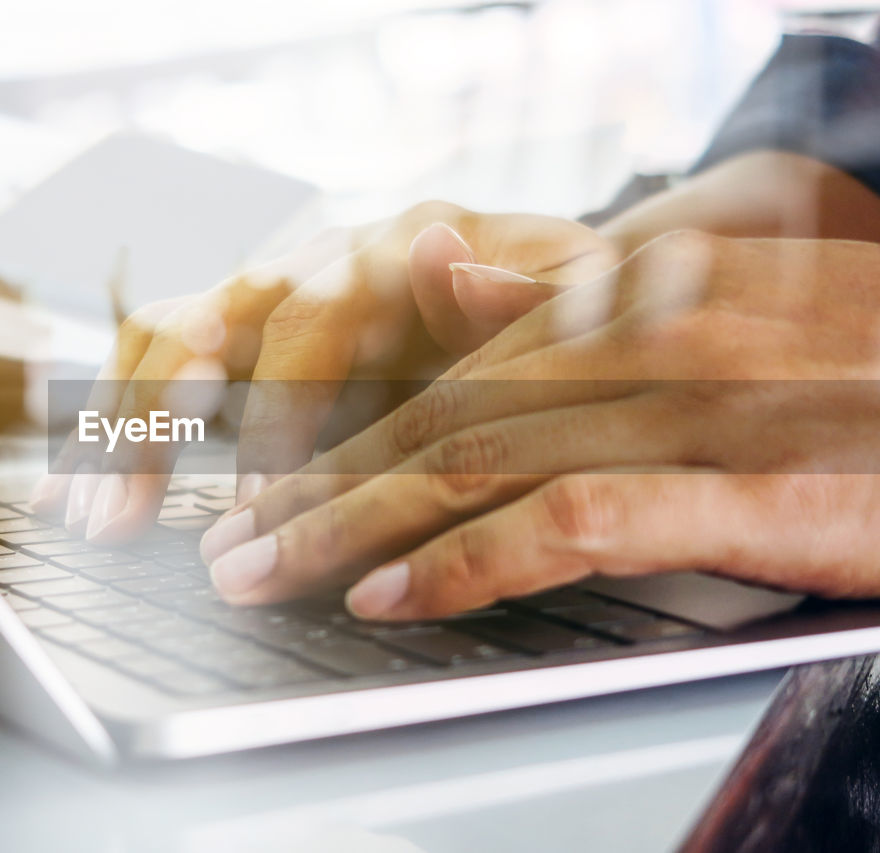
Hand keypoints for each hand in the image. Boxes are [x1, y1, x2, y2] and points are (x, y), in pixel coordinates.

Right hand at [32, 200, 618, 541]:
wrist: (542, 294)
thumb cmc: (566, 310)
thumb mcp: (576, 297)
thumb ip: (522, 287)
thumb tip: (438, 250)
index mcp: (387, 251)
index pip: (307, 318)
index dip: (277, 410)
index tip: (263, 504)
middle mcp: (309, 264)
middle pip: (203, 320)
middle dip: (156, 424)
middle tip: (124, 522)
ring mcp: (269, 302)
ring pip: (160, 345)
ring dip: (117, 433)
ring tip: (89, 523)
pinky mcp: (247, 346)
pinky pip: (156, 376)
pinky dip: (111, 435)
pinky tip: (68, 496)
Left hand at [200, 232, 879, 617]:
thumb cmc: (864, 357)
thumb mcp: (715, 299)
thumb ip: (571, 294)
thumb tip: (444, 268)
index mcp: (622, 303)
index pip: (444, 377)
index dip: (344, 437)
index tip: (268, 489)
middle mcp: (637, 345)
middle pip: (436, 422)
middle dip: (319, 491)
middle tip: (232, 547)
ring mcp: (688, 412)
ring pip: (476, 466)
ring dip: (354, 527)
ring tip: (267, 575)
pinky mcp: (746, 486)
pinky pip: (574, 521)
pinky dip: (472, 559)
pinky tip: (395, 596)